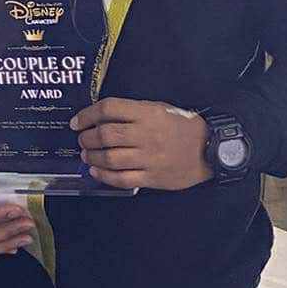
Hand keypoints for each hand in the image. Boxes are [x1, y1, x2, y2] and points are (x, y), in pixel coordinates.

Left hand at [71, 99, 210, 191]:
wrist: (210, 149)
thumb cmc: (182, 126)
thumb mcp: (160, 109)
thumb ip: (132, 112)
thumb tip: (100, 118)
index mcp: (148, 113)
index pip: (109, 108)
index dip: (87, 115)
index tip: (77, 122)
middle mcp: (147, 134)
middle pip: (105, 135)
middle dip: (87, 138)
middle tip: (82, 140)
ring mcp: (149, 158)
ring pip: (110, 159)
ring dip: (92, 158)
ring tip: (87, 156)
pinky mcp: (153, 177)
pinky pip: (122, 179)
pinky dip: (104, 176)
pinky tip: (96, 172)